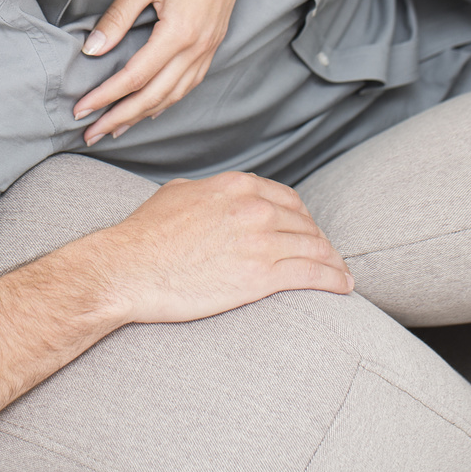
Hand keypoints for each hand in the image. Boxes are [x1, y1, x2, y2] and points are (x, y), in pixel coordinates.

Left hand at [73, 0, 252, 143]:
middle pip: (154, 97)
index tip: (80, 109)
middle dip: (120, 118)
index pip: (134, 78)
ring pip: (174, 95)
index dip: (104, 97)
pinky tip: (152, 106)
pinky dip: (167, 100)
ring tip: (116, 128)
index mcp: (179, 34)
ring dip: (143, 115)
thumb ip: (118, 17)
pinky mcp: (213, 42)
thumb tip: (92, 50)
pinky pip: (189, 83)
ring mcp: (209, 48)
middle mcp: (198, 48)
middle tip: (90, 133)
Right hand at [85, 171, 354, 324]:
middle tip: (326, 255)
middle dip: (319, 239)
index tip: (306, 230)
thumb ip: (207, 192)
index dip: (301, 216)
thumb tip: (214, 195)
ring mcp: (261, 240)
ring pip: (314, 247)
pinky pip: (311, 274)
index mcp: (236, 186)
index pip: (285, 198)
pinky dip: (333, 279)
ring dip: (332, 261)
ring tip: (341, 273)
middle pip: (304, 222)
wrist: (128, 269)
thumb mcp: (176, 194)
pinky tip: (342, 286)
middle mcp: (254, 207)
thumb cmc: (143, 236)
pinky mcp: (262, 275)